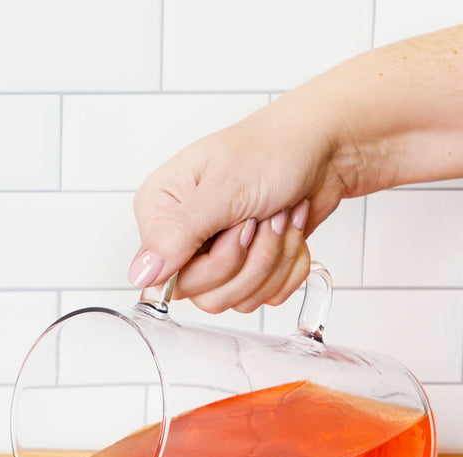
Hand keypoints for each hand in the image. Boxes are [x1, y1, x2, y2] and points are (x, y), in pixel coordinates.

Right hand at [127, 104, 345, 312]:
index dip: (216, 260)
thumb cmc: (276, 148)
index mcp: (160, 211)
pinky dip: (288, 268)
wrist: (328, 146)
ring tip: (281, 218)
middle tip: (265, 218)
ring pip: (237, 299)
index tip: (241, 223)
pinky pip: (263, 299)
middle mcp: (181, 239)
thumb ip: (177, 233)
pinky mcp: (244, 269)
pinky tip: (291, 232)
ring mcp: (212, 256)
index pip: (170, 277)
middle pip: (206, 295)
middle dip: (251, 260)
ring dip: (274, 260)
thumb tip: (139, 275)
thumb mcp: (225, 187)